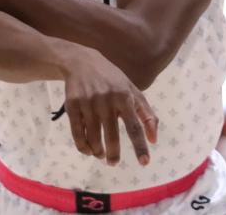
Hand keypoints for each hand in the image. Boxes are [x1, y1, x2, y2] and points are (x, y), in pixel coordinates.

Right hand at [62, 47, 158, 165]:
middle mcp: (106, 100)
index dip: (140, 146)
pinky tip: (88, 150)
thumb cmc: (112, 79)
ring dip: (98, 151)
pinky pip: (77, 132)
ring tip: (101, 155)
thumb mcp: (132, 91)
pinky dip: (83, 145)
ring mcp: (87, 102)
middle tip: (113, 163)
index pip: (134, 126)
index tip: (144, 162)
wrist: (81, 62)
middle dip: (113, 155)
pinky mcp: (72, 104)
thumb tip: (154, 140)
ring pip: (93, 136)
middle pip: (111, 135)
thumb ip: (146, 114)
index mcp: (124, 97)